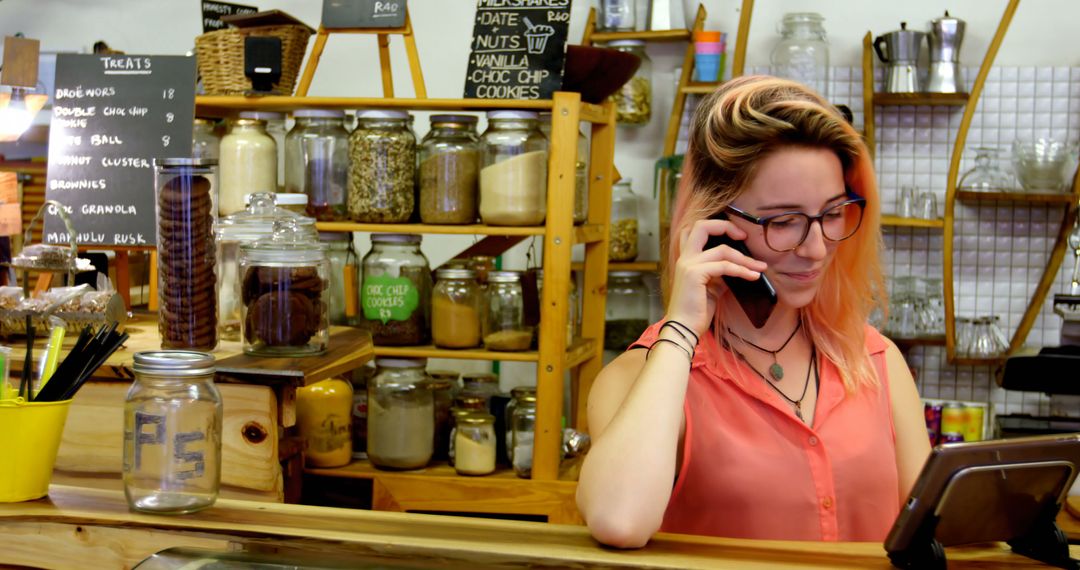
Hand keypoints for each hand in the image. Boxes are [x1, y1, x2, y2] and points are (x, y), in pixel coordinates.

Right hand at [665, 219, 767, 338]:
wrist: (683, 329)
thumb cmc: (696, 311)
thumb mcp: (711, 287)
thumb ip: (721, 274)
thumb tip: (739, 267)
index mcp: (685, 259)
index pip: (695, 230)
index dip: (717, 226)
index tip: (738, 236)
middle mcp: (684, 258)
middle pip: (702, 226)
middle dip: (726, 226)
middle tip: (744, 236)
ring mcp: (688, 264)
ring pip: (722, 250)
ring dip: (745, 258)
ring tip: (760, 267)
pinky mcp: (695, 274)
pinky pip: (724, 266)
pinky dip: (742, 270)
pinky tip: (754, 276)